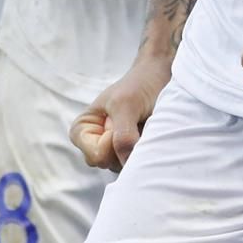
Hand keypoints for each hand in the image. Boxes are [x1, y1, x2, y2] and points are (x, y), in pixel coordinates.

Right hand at [71, 56, 169, 170]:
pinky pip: (137, 163)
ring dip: (136, 147)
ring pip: (124, 166)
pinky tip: (146, 132)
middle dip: (125, 146)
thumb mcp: (126, 106)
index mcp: (82, 130)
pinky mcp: (129, 153)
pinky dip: (145, 150)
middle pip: (108, 164)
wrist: (159, 77)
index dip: (111, 143)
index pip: (95, 156)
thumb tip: (126, 164)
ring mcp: (112, 150)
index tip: (119, 120)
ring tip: (140, 124)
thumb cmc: (138, 86)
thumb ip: (123, 136)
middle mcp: (94, 144)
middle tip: (133, 122)